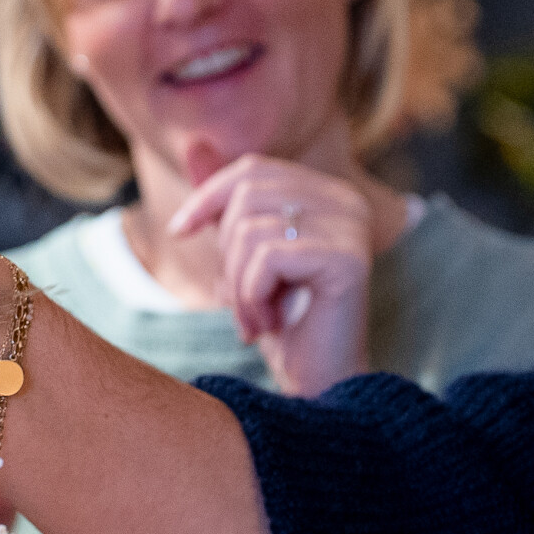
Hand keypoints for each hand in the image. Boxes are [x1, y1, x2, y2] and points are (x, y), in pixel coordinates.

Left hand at [168, 153, 372, 395]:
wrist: (318, 388)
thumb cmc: (281, 323)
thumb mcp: (243, 256)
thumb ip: (226, 203)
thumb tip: (194, 145)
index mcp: (327, 193)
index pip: (252, 169)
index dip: (208, 197)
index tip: (180, 232)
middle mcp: (347, 201)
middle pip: (247, 195)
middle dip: (226, 253)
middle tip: (240, 300)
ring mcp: (352, 227)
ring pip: (251, 228)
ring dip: (237, 284)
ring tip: (256, 317)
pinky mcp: (348, 258)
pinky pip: (267, 257)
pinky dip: (252, 296)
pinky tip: (269, 325)